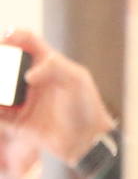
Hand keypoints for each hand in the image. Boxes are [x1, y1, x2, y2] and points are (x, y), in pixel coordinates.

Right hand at [0, 29, 116, 164]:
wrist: (87, 143)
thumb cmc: (87, 109)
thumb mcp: (77, 81)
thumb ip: (55, 67)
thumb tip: (28, 76)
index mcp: (47, 65)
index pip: (26, 41)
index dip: (13, 35)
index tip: (6, 40)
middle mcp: (30, 79)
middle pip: (4, 62)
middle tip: (1, 69)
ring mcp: (22, 99)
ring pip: (0, 88)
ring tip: (2, 94)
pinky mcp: (16, 120)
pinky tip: (1, 107)